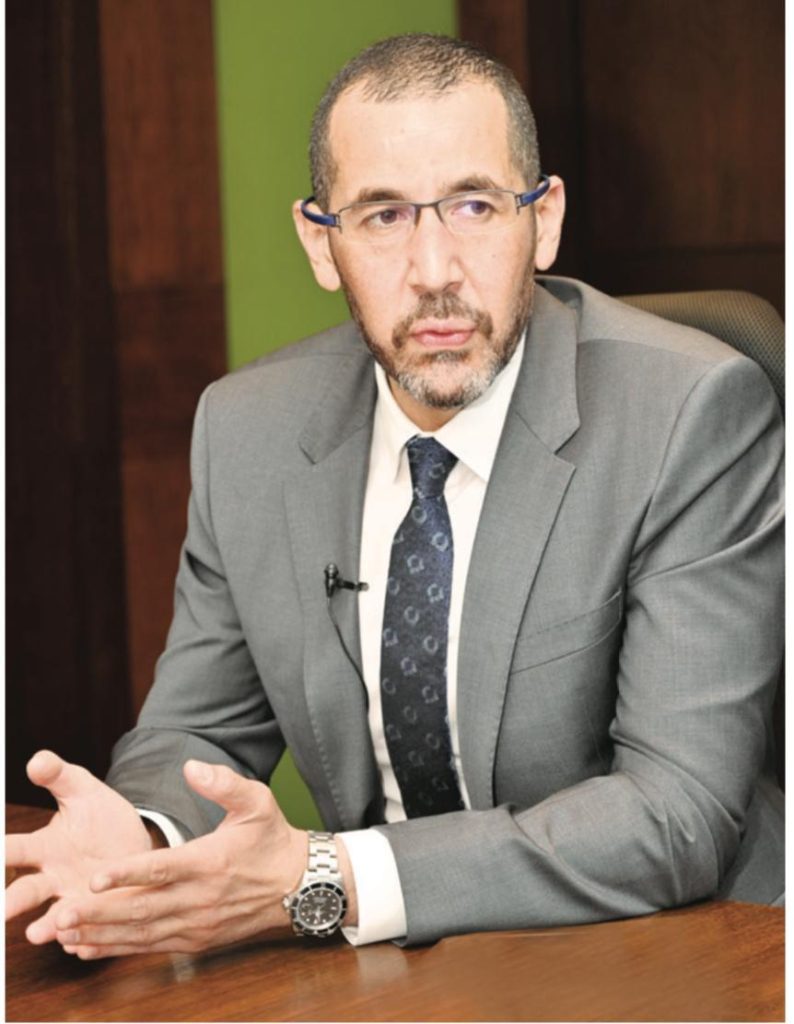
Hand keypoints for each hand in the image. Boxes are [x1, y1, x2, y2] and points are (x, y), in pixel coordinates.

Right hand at [5, 750, 151, 943]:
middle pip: (25, 891)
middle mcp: (51, 878)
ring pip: (53, 918)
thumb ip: (59, 776)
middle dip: (9, 902)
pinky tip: (78, 945)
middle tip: (0, 909)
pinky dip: (80, 940)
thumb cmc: (100, 818)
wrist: (137, 843)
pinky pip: (86, 933)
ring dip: (46, 925)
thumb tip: (37, 760)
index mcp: (43, 847)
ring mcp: (74, 900)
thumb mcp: (83, 790)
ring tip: (39, 932)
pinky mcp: (98, 916)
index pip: (12, 849)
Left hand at [50, 760, 314, 957]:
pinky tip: (88, 946)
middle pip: (142, 909)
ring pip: (141, 933)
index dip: (127, 875)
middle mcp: (200, 898)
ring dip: (101, 934)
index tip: (95, 878)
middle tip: (61, 913)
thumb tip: (191, 766)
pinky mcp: (195, 940)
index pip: (162, 869)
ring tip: (64, 931)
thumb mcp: (258, 800)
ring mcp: (197, 923)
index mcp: (210, 861)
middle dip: (99, 913)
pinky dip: (117, 949)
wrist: (299, 884)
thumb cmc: (273, 838)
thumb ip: (224, 782)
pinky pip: (150, 947)